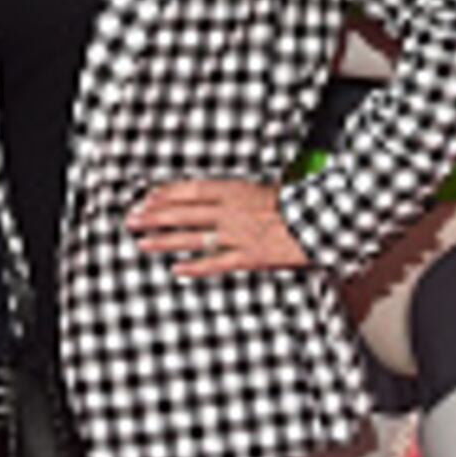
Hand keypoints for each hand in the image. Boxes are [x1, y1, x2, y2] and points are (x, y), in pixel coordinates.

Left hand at [127, 177, 305, 274]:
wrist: (324, 220)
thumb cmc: (299, 201)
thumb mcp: (268, 186)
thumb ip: (241, 192)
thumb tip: (219, 195)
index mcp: (237, 189)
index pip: (192, 190)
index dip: (167, 194)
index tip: (148, 197)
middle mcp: (232, 211)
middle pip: (184, 212)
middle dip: (155, 215)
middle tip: (131, 219)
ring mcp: (239, 235)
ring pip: (193, 238)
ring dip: (165, 240)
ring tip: (142, 243)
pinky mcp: (250, 257)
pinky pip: (217, 263)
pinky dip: (195, 267)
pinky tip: (177, 269)